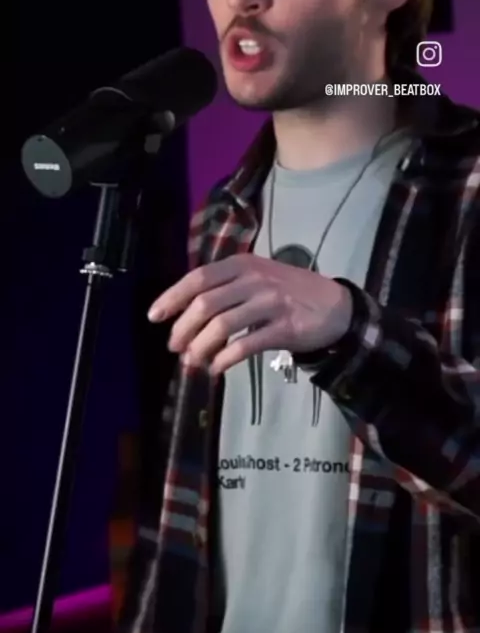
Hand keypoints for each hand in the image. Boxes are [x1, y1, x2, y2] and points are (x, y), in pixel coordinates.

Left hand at [147, 253, 352, 375]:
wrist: (337, 307)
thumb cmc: (290, 292)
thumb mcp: (258, 277)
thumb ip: (226, 288)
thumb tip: (186, 311)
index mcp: (243, 264)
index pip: (198, 278)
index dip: (172, 297)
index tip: (154, 316)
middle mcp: (254, 279)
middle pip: (205, 304)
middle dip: (183, 329)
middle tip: (174, 346)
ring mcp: (271, 303)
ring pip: (222, 326)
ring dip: (200, 347)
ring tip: (192, 361)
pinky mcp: (284, 328)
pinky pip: (245, 346)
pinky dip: (225, 359)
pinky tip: (216, 367)